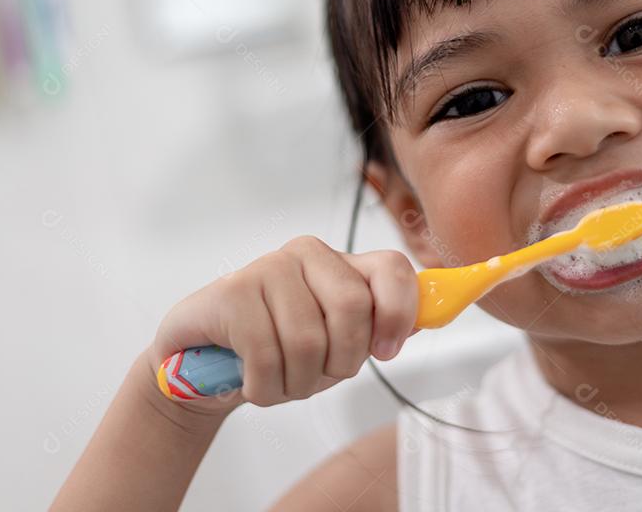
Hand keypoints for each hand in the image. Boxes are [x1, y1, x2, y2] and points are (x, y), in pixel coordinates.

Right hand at [151, 236, 418, 410]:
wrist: (205, 363)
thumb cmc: (280, 350)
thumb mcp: (337, 342)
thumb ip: (379, 324)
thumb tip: (436, 311)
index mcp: (341, 263)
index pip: (392, 270)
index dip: (398, 315)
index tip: (385, 353)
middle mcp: (306, 254)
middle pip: (352, 311)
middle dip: (338, 363)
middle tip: (314, 374)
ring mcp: (267, 268)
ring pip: (308, 342)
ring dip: (295, 383)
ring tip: (277, 379)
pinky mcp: (231, 293)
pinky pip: (266, 355)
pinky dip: (263, 387)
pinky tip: (251, 381)